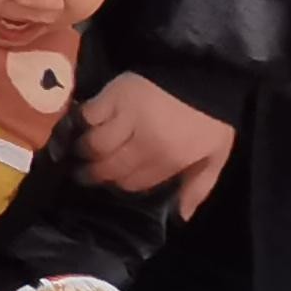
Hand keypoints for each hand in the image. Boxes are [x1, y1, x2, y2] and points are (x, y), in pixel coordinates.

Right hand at [75, 76, 236, 214]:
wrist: (202, 73)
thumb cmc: (208, 118)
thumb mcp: (215, 156)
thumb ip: (198, 188)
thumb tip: (180, 217)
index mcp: (169, 159)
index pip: (131, 183)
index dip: (118, 184)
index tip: (110, 182)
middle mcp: (144, 142)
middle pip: (109, 167)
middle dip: (93, 174)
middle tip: (83, 174)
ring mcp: (126, 118)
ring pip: (94, 145)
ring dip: (83, 152)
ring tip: (78, 154)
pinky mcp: (112, 96)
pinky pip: (87, 117)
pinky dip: (79, 124)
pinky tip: (76, 129)